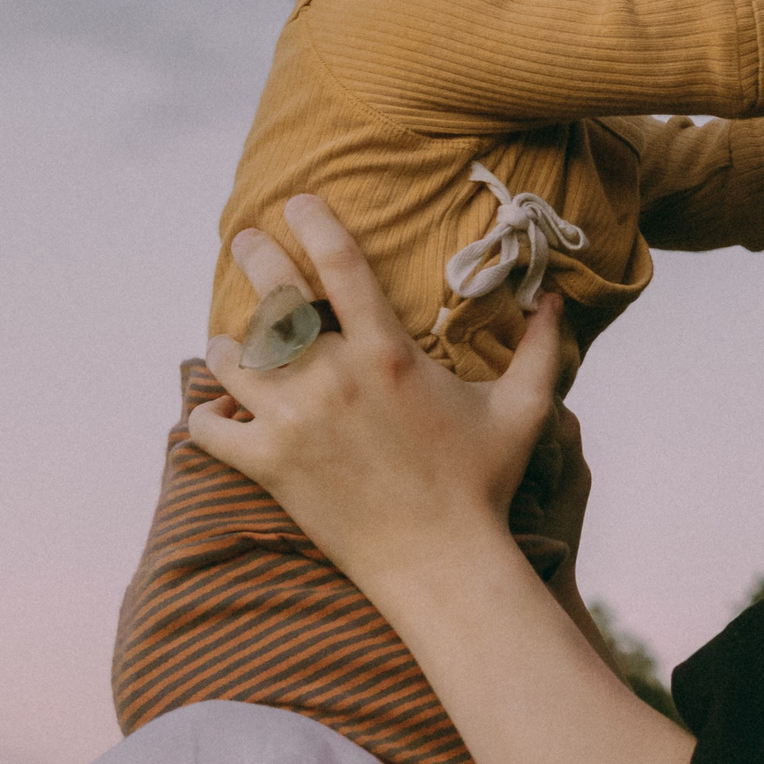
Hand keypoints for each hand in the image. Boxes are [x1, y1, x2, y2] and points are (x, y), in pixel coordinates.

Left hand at [188, 195, 560, 592]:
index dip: (313, 222)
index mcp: (388, 355)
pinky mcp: (268, 465)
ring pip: (231, 359)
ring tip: (229, 340)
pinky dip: (207, 413)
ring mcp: (294, 422)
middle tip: (246, 240)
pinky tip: (219, 407)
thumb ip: (541, 349)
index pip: (340, 266)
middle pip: (273, 297)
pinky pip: (209, 425)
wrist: (440, 562)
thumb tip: (556, 298)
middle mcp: (335, 379)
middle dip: (255, 257)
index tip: (297, 202)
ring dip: (227, 344)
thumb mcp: (524, 409)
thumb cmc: (484, 483)